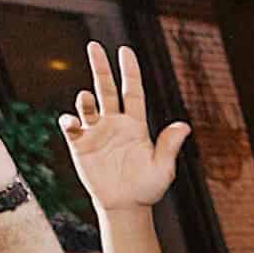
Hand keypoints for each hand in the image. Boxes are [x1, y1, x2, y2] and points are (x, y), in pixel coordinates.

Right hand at [58, 43, 189, 211]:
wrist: (126, 206)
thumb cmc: (147, 188)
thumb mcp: (163, 168)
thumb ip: (169, 146)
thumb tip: (184, 126)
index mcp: (135, 125)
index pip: (132, 91)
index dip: (129, 71)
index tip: (125, 51)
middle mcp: (114, 123)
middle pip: (105, 89)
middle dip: (100, 68)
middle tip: (94, 46)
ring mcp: (96, 132)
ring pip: (88, 106)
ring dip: (85, 99)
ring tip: (86, 99)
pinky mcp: (80, 145)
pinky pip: (71, 127)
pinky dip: (68, 121)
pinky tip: (71, 121)